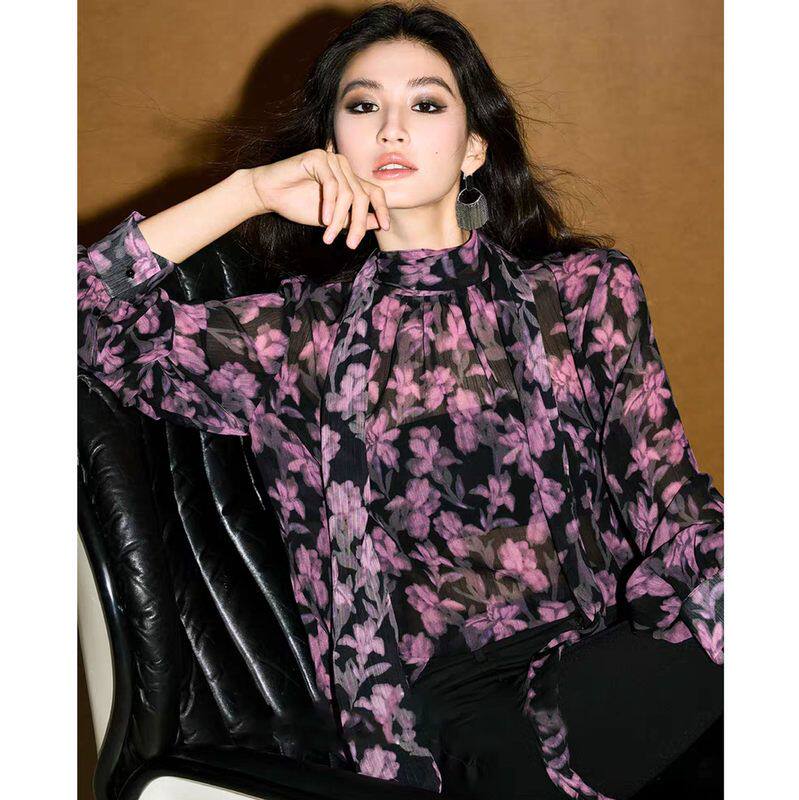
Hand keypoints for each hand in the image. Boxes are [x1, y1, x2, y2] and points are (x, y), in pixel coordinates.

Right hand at [249, 149, 390, 248]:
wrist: (269, 194)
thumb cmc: (298, 204)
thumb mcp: (332, 219)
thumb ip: (354, 219)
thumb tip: (379, 224)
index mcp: (349, 178)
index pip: (375, 192)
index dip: (382, 209)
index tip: (385, 228)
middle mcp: (343, 166)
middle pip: (362, 196)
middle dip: (358, 224)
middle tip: (350, 244)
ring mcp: (332, 159)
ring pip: (348, 194)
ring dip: (339, 220)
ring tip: (329, 236)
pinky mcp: (318, 157)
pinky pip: (332, 185)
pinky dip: (329, 206)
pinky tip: (323, 219)